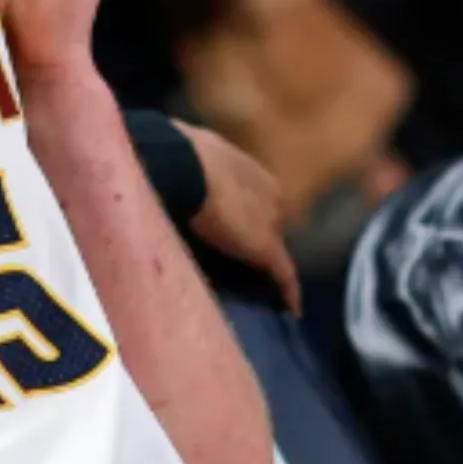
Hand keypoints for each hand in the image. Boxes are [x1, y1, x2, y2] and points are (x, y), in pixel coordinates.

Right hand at [177, 122, 300, 314]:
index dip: (250, 215)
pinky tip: (291, 308)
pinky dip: (288, 291)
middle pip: (270, 221)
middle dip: (260, 237)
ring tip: (263, 283)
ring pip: (275, 246)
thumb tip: (171, 172)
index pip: (257, 197)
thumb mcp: (189, 155)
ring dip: (269, 262)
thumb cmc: (178, 156)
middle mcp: (268, 193)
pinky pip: (284, 274)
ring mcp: (270, 220)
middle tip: (246, 260)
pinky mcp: (268, 249)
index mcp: (249, 170)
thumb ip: (191, 169)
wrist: (183, 166)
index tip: (240, 230)